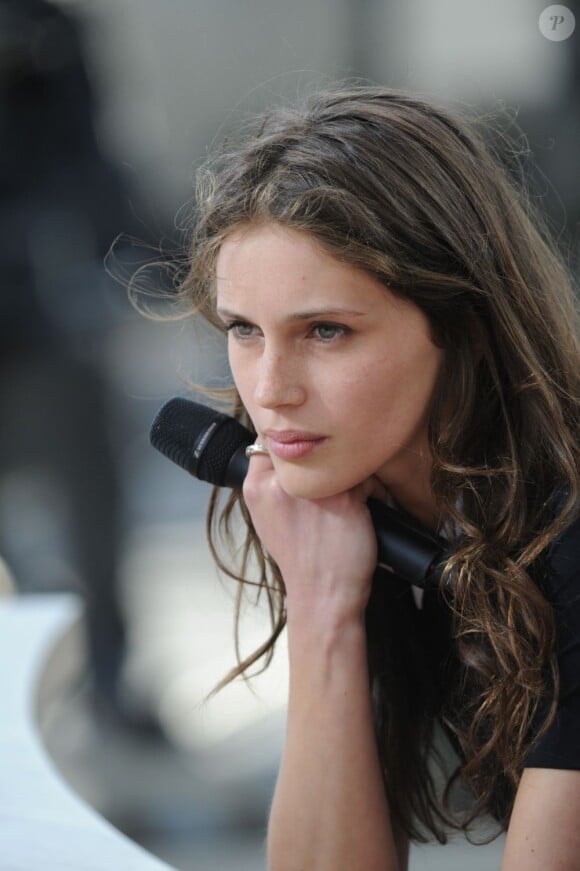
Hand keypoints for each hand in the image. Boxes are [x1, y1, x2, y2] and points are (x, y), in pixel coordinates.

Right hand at [242, 443, 388, 628]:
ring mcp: (314, 491)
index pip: (271, 441)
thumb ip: (272, 482)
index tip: (307, 464)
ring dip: (352, 473)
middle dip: (325, 458)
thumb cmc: (300, 559)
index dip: (294, 447)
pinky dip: (371, 489)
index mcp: (257, 487)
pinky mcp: (345, 498)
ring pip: (341, 457)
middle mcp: (281, 485)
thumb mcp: (268, 518)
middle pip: (310, 444)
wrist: (321, 595)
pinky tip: (365, 508)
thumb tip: (287, 449)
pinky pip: (365, 475)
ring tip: (348, 500)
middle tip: (332, 485)